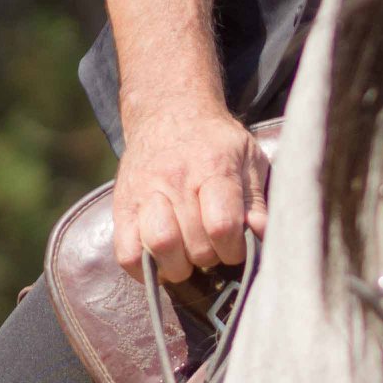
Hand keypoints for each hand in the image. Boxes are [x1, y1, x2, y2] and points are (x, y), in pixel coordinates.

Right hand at [113, 106, 269, 281]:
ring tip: (188, 258)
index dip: (234, 249)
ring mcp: (145, 194)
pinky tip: (162, 262)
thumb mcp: (248, 157)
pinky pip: (126, 253)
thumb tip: (260, 234)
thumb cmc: (216, 141)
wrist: (169, 112)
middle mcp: (176, 181)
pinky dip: (144, 270)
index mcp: (213, 168)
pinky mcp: (122, 207)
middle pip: (195, 244)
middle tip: (214, 249)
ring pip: (160, 247)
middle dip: (211, 258)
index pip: (222, 225)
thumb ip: (256, 198)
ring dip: (179, 266)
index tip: (236, 248)